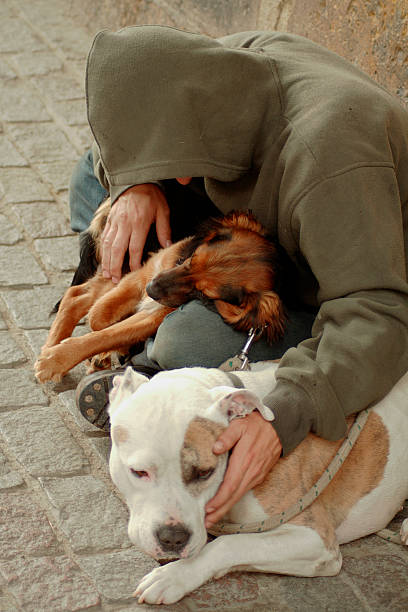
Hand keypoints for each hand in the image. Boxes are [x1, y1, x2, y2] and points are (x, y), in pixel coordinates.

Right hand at [101, 184, 170, 282]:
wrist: (136, 180)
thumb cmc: (152, 196)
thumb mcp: (163, 211)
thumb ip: (164, 229)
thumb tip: (167, 246)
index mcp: (138, 222)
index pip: (134, 247)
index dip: (133, 262)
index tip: (134, 272)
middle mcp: (124, 223)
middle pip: (116, 249)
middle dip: (115, 266)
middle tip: (114, 280)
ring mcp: (115, 222)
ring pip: (107, 245)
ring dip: (106, 261)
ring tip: (107, 275)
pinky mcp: (110, 220)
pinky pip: (104, 237)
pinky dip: (103, 251)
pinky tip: (104, 260)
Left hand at [205, 411, 281, 527]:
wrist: (279, 426)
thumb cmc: (256, 424)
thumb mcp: (239, 425)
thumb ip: (227, 436)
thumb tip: (215, 449)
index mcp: (244, 460)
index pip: (230, 485)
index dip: (219, 499)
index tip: (208, 509)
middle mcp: (251, 472)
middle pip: (234, 496)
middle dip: (220, 511)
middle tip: (207, 523)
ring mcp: (257, 475)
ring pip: (240, 495)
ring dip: (226, 508)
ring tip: (213, 517)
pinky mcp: (259, 475)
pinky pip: (245, 490)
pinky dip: (234, 499)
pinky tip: (226, 503)